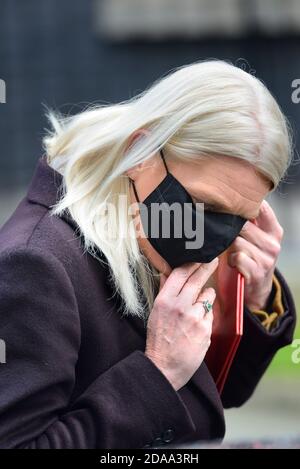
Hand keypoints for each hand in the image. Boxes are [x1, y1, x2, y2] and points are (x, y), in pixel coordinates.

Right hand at [145, 259, 217, 390]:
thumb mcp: (156, 313)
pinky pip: (210, 313)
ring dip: (205, 298)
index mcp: (164, 301)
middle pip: (197, 279)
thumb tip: (167, 272)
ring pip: (207, 295)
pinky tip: (196, 326)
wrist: (164, 367)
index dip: (192, 263)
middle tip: (214, 259)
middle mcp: (179, 306)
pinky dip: (206, 316)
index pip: (180, 274)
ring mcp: (194, 317)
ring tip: (194, 311)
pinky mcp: (205, 328)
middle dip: (207, 267)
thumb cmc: (158, 340)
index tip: (200, 256)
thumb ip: (164, 291)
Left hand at [228, 200, 282, 310]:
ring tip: (234, 253)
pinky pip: (236, 257)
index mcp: (274, 231)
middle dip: (231, 231)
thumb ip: (247, 222)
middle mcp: (273, 243)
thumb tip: (227, 201)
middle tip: (229, 239)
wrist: (257, 289)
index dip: (244, 206)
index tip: (232, 207)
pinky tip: (234, 264)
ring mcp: (266, 258)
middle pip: (243, 225)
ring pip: (237, 241)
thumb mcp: (255, 238)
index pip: (262, 208)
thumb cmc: (250, 258)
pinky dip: (231, 260)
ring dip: (230, 248)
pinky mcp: (256, 272)